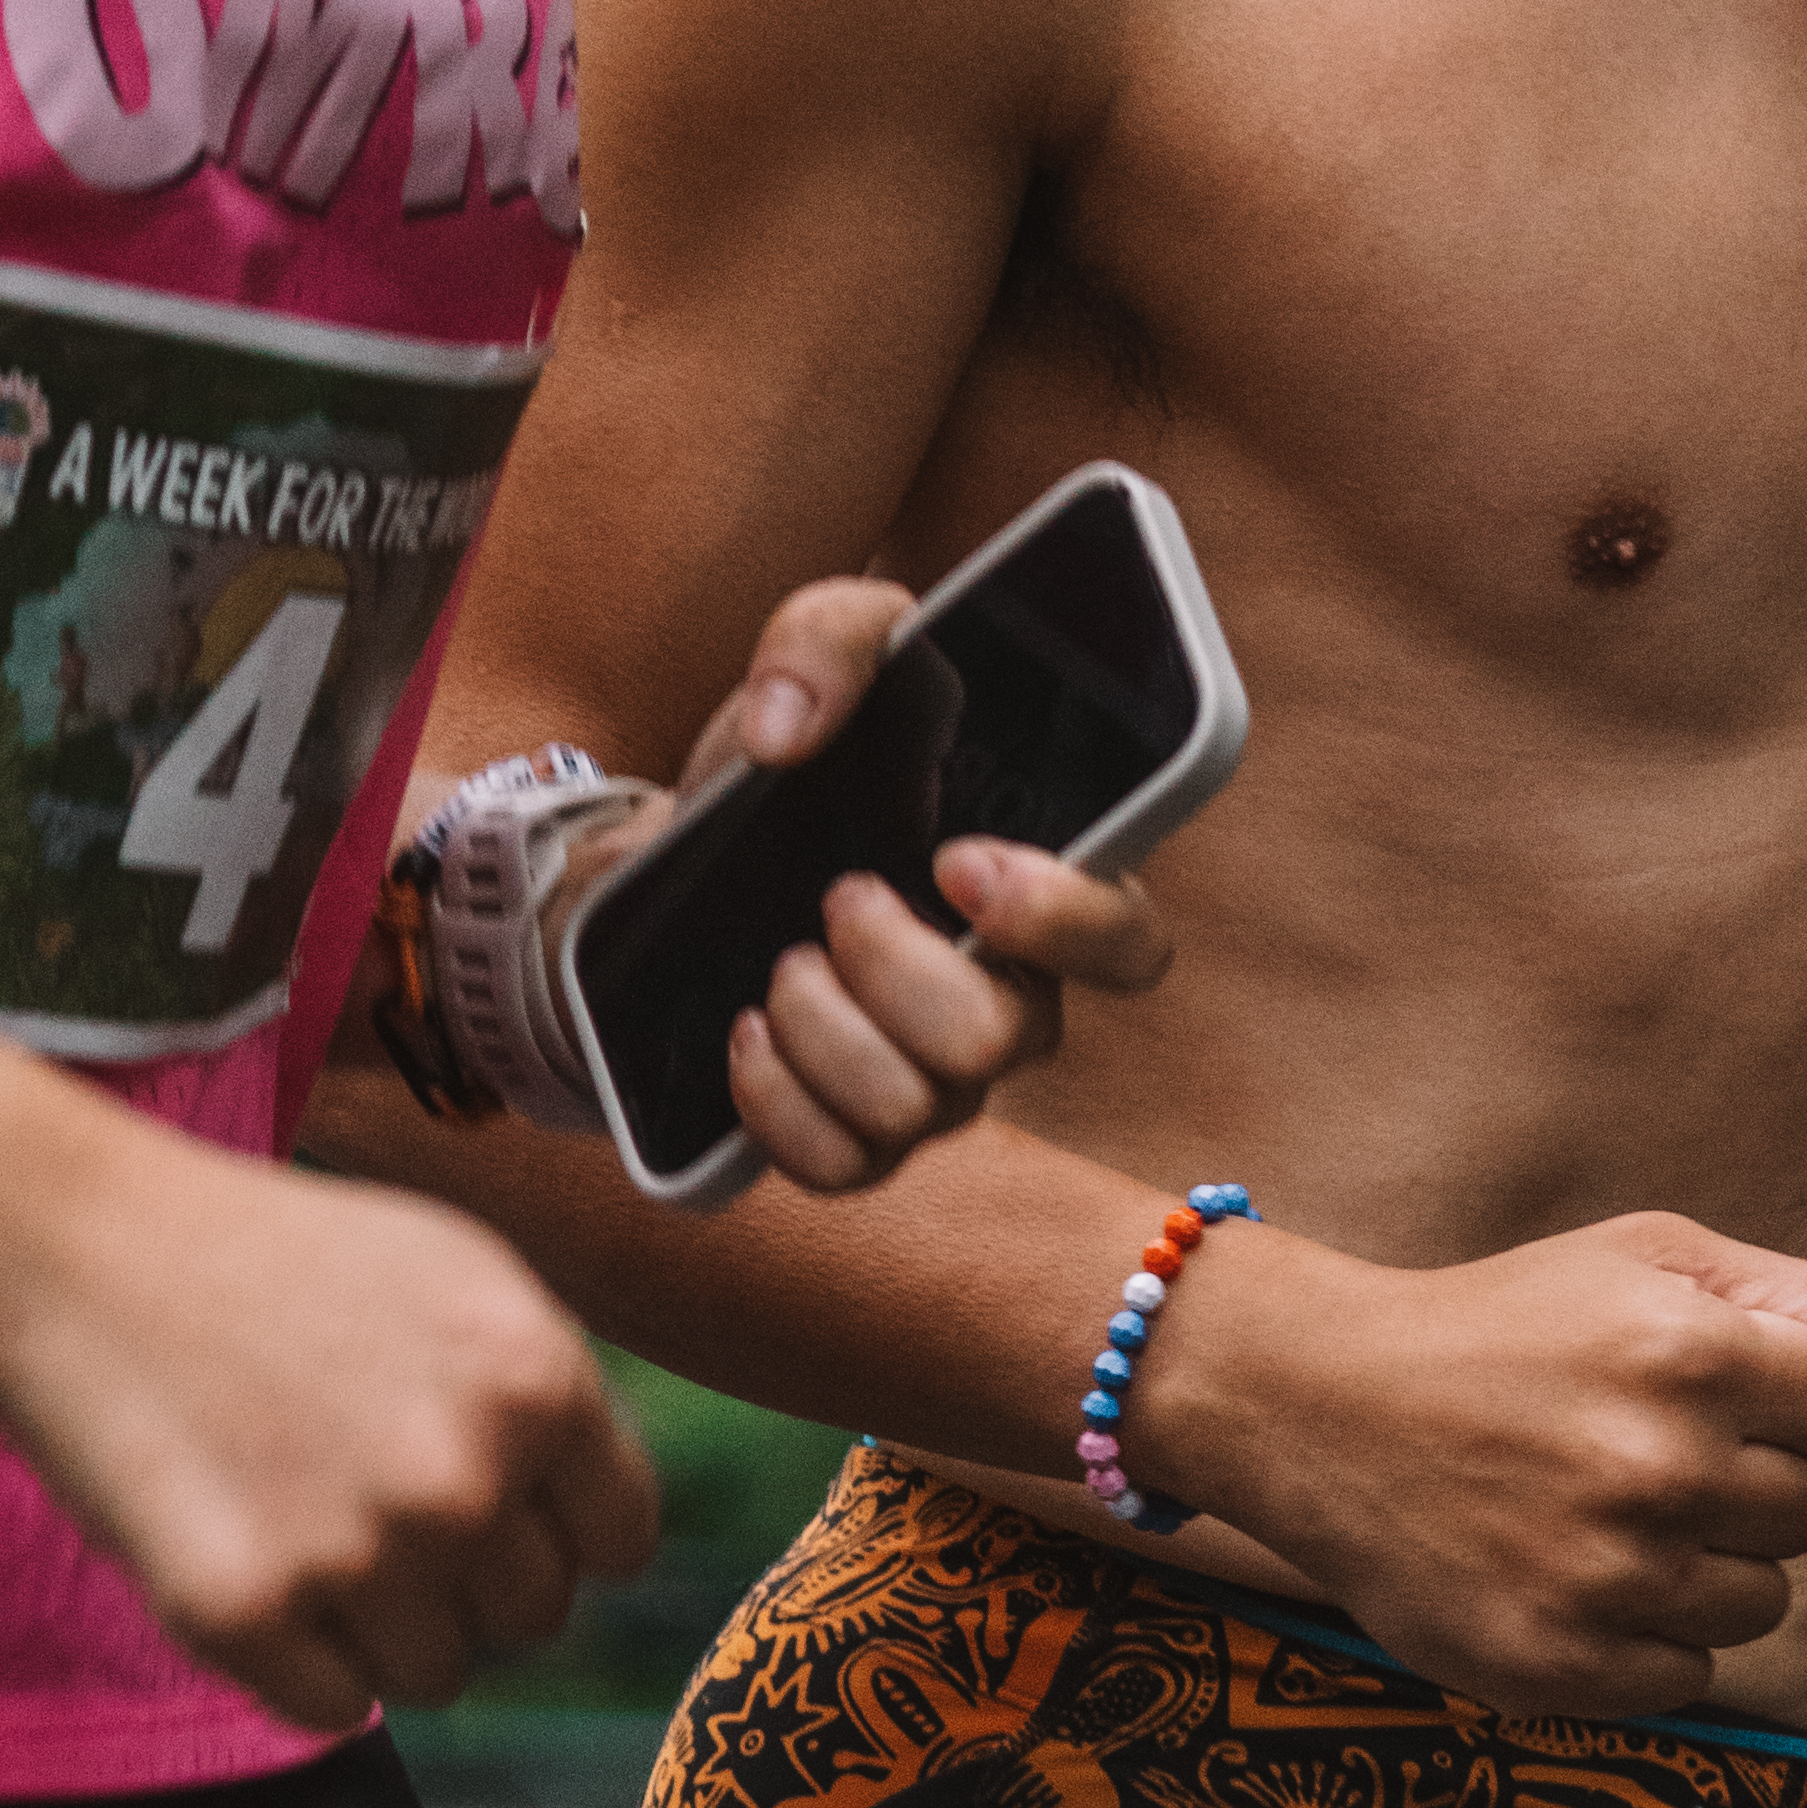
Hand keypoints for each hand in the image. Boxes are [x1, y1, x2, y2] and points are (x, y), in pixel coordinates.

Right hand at [0, 1054, 659, 1722]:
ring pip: (437, 1674)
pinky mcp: (243, 1614)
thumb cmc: (275, 1258)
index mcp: (537, 1377)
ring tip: (310, 1521)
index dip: (559, 1528)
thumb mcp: (460, 1279)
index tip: (496, 1502)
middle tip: (372, 1496)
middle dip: (468, 1575)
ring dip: (384, 1626)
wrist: (80, 1250)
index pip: (620, 1542)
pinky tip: (252, 1559)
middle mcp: (462, 1473)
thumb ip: (545, 1402)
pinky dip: (297, 1663)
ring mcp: (352, 1551)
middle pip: (531, 1616)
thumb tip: (602, 1534)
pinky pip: (331, 1709)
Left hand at [620, 576, 1183, 1198]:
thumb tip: (785, 733)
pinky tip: (746, 1028)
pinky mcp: (851, 1141)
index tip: (958, 859)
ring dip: (821, 1024)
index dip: (1065, 920)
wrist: (676, 860)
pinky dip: (775, 1099)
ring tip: (778, 959)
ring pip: (913, 1110)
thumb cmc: (796, 761)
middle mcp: (1009, 1002)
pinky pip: (838, 1169)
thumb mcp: (818, 651)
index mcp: (1040, 891)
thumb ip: (828, 638)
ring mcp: (936, 1084)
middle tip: (834, 894)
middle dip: (893, 967)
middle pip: (1001, 1042)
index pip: (1130, 947)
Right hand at [1149, 1203, 1806, 1709]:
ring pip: (1759, 1603)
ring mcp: (1609, 1579)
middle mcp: (1657, 1470)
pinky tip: (1573, 1575)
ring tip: (1606, 1516)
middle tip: (1642, 1452)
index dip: (1786, 1400)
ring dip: (1703, 1567)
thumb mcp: (1642, 1259)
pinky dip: (1646, 1638)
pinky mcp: (1562, 1667)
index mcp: (1688, 1353)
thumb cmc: (1504, 1325)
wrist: (1321, 1407)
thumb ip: (1793, 1304)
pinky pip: (1687, 1679)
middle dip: (1746, 1483)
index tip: (1707, 1393)